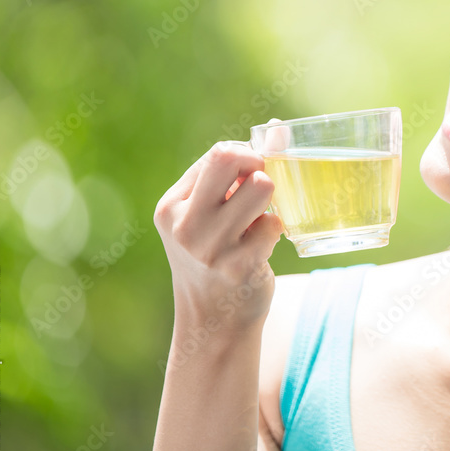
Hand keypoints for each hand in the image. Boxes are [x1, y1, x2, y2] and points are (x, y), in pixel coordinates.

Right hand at [153, 136, 284, 334]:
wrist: (215, 322)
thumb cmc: (217, 258)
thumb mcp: (212, 215)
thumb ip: (236, 175)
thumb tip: (277, 127)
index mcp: (172, 206)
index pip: (217, 154)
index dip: (246, 159)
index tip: (250, 179)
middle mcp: (185, 224)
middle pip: (230, 157)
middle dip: (258, 165)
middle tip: (260, 190)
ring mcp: (211, 246)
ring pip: (261, 186)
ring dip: (270, 200)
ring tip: (259, 219)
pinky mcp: (239, 265)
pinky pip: (274, 224)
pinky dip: (276, 230)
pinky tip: (262, 247)